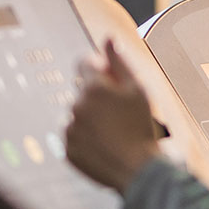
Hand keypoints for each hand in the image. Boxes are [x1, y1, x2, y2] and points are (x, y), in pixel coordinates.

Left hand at [64, 38, 163, 191]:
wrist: (136, 169)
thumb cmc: (141, 128)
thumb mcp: (138, 90)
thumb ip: (119, 62)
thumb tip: (108, 39)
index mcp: (93, 87)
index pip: (85, 63)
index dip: (99, 67)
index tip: (110, 78)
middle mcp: (76, 105)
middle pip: (83, 91)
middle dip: (98, 96)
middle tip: (121, 113)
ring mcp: (69, 129)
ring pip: (79, 115)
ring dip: (92, 118)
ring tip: (115, 133)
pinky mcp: (67, 149)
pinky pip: (75, 137)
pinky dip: (87, 139)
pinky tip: (106, 145)